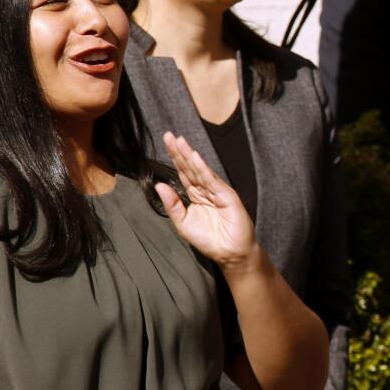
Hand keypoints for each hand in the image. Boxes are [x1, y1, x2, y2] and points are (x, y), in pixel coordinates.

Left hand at [155, 131, 257, 268]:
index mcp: (195, 195)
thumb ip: (172, 205)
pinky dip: (204, 169)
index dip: (174, 158)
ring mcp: (217, 192)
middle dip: (179, 151)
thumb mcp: (182, 223)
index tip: (166, 142)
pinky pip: (212, 181)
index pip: (183, 173)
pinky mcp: (227, 196)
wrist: (230, 254)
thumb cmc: (209, 240)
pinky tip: (195, 158)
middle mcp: (206, 190)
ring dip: (189, 156)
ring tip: (180, 141)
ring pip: (200, 170)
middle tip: (169, 135)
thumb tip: (159, 185)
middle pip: (190, 167)